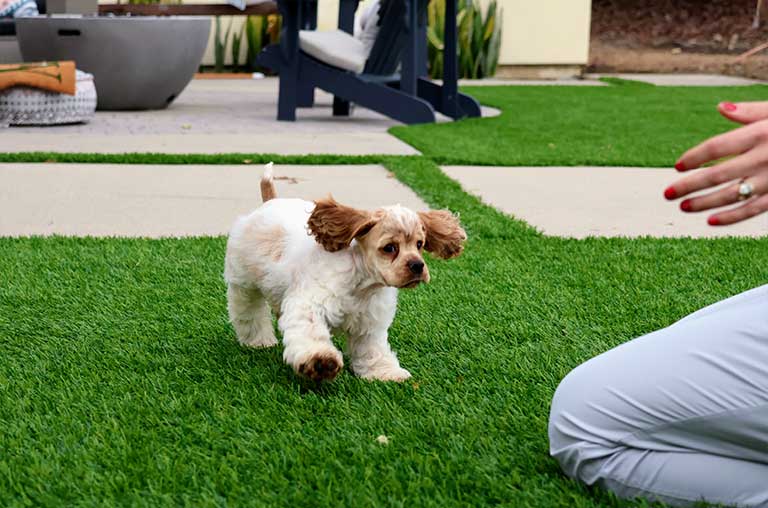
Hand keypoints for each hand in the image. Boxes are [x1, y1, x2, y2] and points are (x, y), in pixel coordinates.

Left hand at [665, 101, 767, 225]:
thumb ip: (750, 113)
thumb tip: (719, 108)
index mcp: (761, 133)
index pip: (718, 146)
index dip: (695, 157)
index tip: (677, 166)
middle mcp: (765, 157)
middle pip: (718, 173)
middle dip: (689, 185)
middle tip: (667, 193)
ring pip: (733, 194)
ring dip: (705, 202)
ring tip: (683, 207)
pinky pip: (754, 210)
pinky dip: (732, 217)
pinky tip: (710, 221)